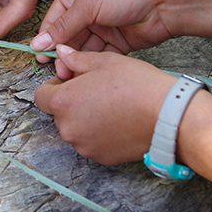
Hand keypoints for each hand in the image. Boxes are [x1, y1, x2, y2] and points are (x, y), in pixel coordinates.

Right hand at [30, 0, 176, 62]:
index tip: (40, 56)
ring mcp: (103, 25)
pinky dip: (92, 64)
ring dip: (76, 61)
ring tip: (71, 74)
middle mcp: (88, 9)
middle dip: (62, 53)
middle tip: (57, 70)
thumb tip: (40, 42)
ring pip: (83, 48)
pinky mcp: (117, 41)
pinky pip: (99, 55)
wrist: (167, 2)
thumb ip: (63, 27)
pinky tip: (87, 72)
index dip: (47, 39)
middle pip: (67, 37)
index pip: (54, 19)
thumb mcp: (88, 5)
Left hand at [34, 45, 175, 164]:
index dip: (54, 86)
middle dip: (71, 101)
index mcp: (63, 102)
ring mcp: (84, 146)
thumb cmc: (138, 86)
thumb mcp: (105, 61)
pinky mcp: (101, 157)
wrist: (169, 117)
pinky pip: (91, 142)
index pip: (41, 96)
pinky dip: (98, 132)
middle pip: (59, 113)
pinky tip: (118, 120)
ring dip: (84, 117)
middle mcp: (68, 128)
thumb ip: (77, 59)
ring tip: (110, 104)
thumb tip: (61, 53)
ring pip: (75, 128)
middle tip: (95, 89)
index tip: (69, 80)